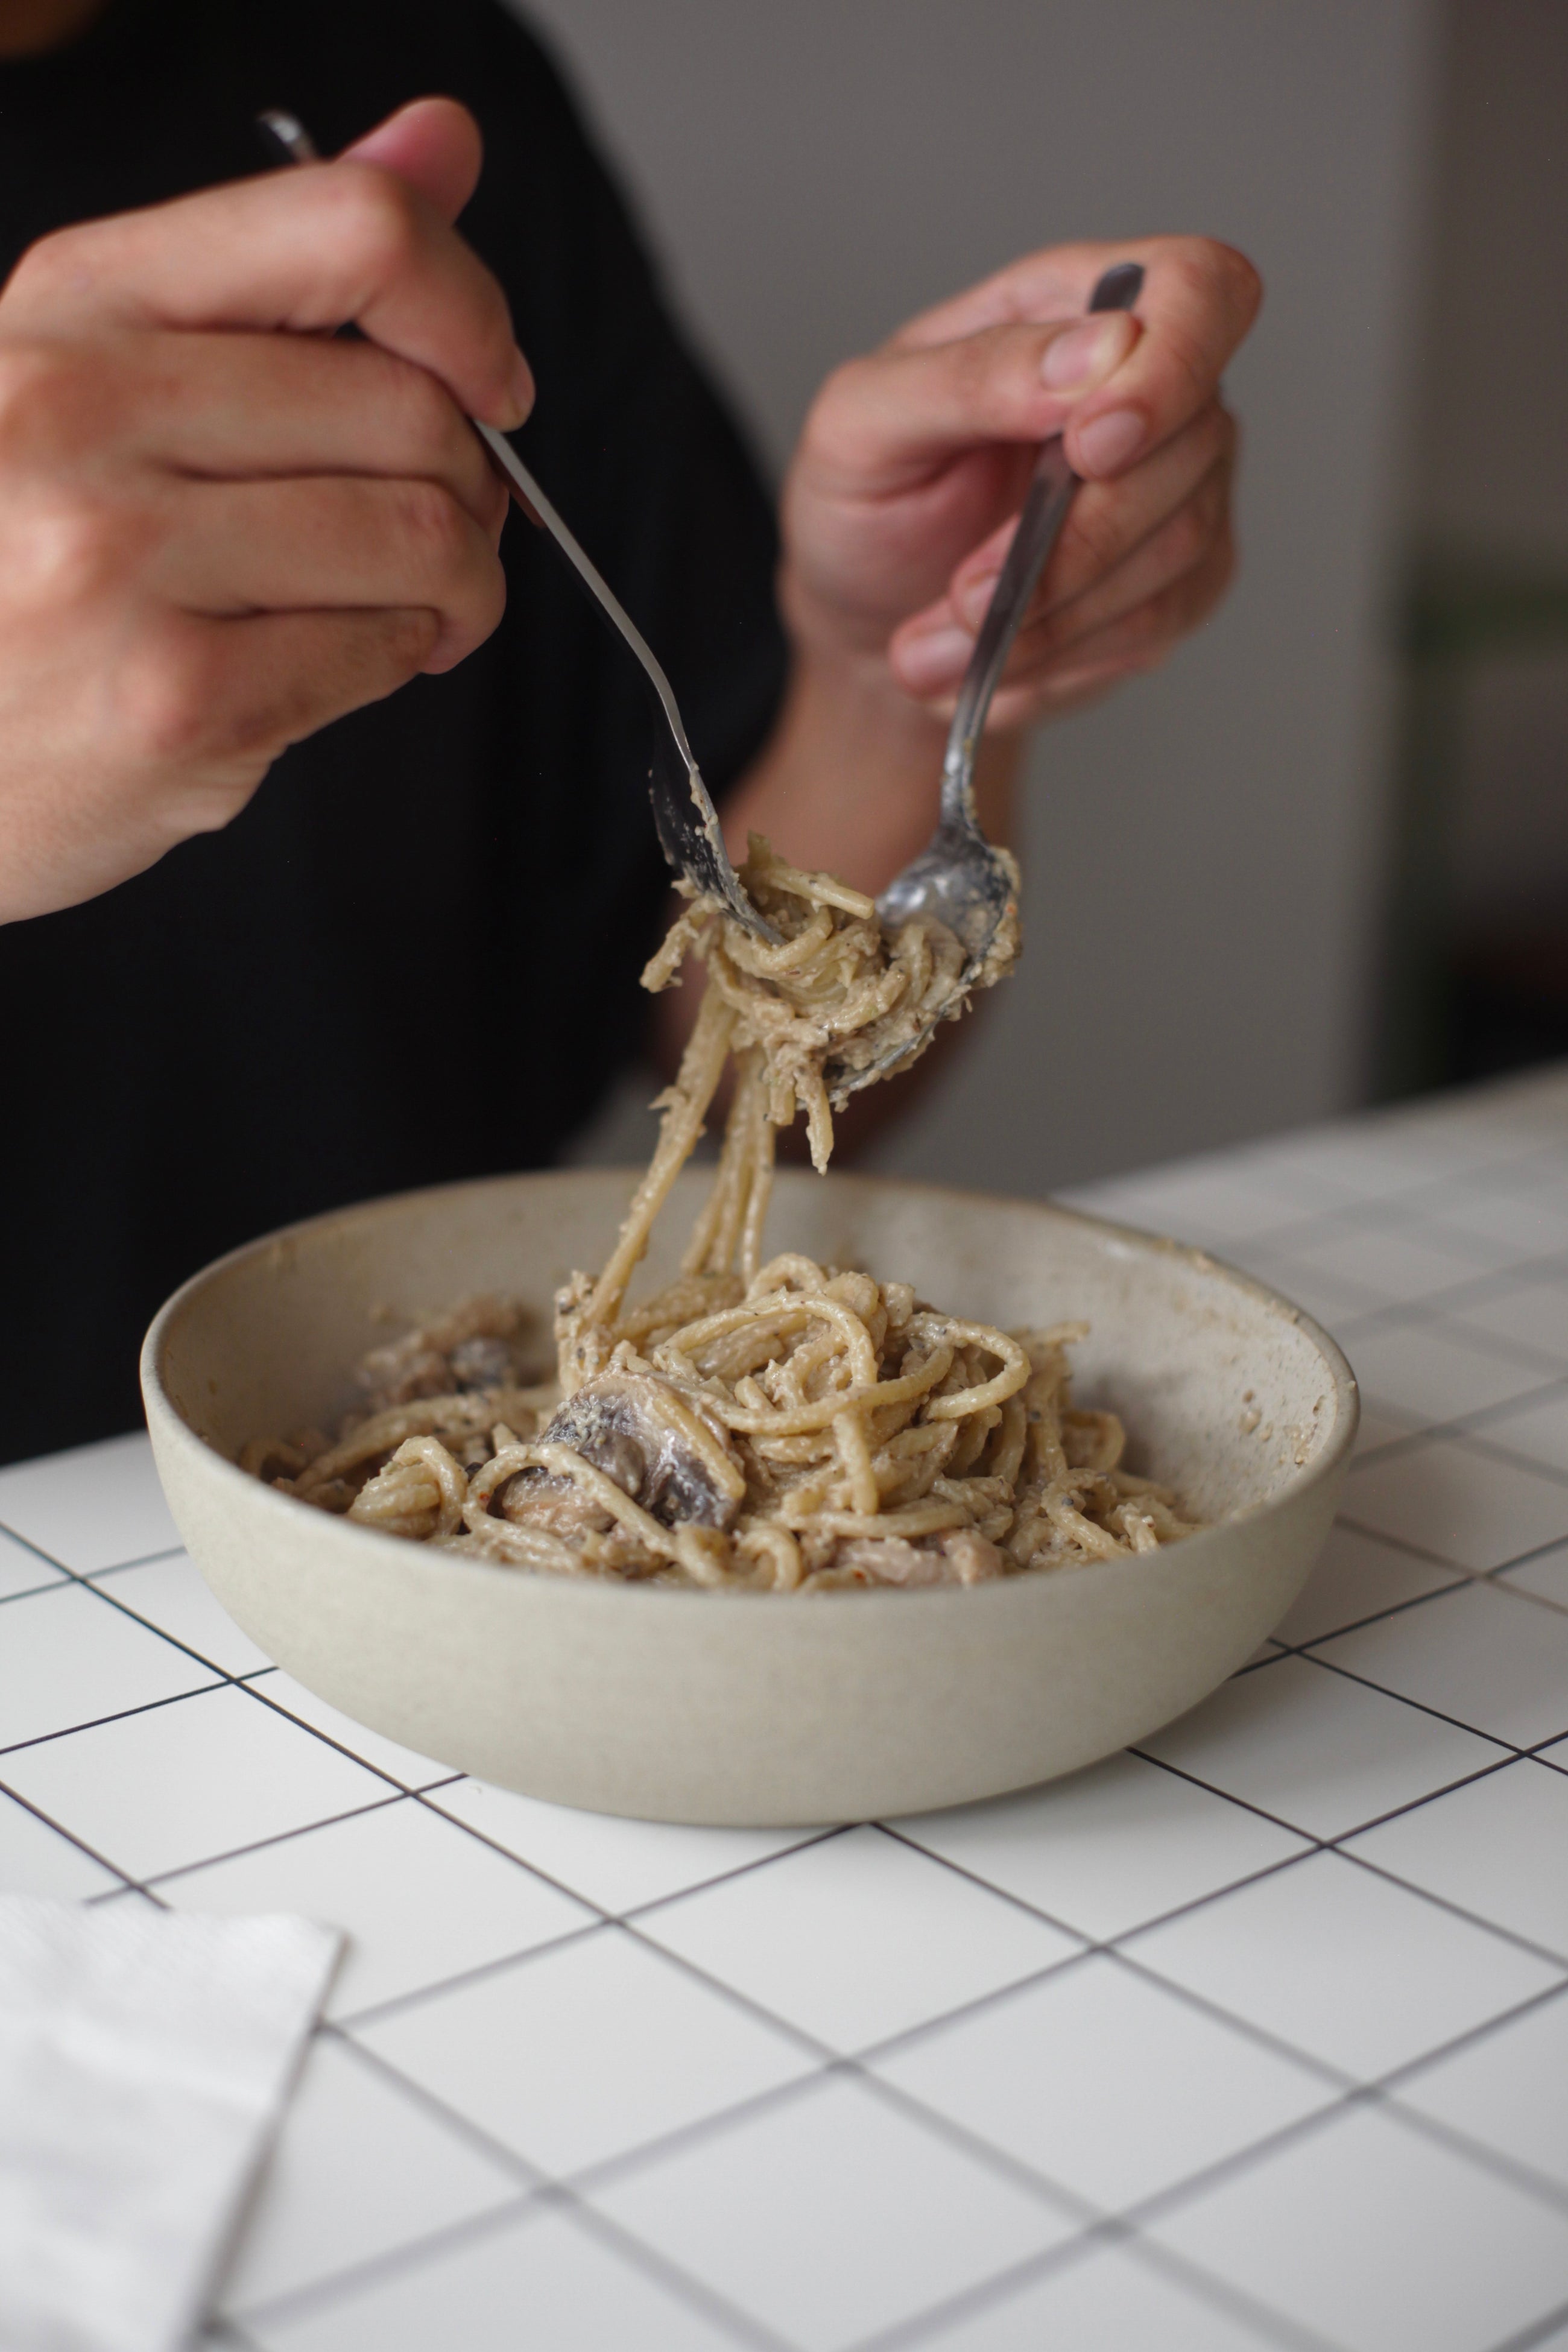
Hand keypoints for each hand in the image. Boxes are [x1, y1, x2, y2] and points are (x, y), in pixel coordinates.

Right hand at [0, 98, 527, 923]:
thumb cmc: (39, 556)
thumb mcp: (127, 373)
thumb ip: (290, 265)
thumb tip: (445, 142)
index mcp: (80, 302)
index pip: (353, 231)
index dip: (468, 309)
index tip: (489, 382)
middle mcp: (82, 411)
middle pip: (413, 409)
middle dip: (469, 484)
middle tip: (434, 531)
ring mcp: (118, 559)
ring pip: (421, 535)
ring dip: (459, 583)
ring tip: (411, 604)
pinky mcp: (173, 696)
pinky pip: (381, 650)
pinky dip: (401, 658)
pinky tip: (343, 660)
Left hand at [779, 236, 1260, 726]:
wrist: (872, 623)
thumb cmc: (865, 505)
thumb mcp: (863, 425)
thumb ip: (972, 374)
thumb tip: (1102, 350)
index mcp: (1071, 305)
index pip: (1200, 289)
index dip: (1170, 368)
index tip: (1088, 451)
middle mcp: (1150, 385)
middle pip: (1190, 443)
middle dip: (1070, 543)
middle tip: (961, 597)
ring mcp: (1179, 484)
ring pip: (1176, 546)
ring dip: (1050, 618)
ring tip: (943, 644)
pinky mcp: (1180, 580)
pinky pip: (1155, 622)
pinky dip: (1061, 656)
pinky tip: (994, 661)